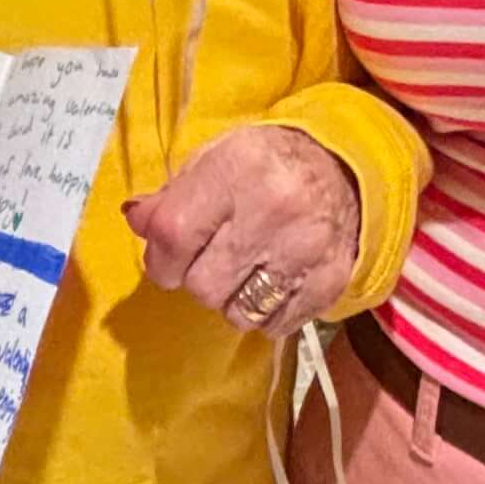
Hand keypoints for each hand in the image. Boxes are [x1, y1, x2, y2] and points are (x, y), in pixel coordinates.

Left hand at [126, 123, 362, 339]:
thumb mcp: (216, 159)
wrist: (348, 169)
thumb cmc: (269, 164)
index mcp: (237, 169)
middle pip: (202, 284)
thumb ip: (172, 195)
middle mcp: (273, 210)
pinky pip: (274, 324)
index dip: (160, 258)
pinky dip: (265, 313)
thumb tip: (136, 220)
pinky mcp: (328, 282)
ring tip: (242, 271)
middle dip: (196, 278)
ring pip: (237, 312)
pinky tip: (271, 282)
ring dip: (230, 300)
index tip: (166, 260)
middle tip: (211, 259)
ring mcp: (305, 251)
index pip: (174, 234)